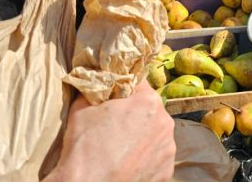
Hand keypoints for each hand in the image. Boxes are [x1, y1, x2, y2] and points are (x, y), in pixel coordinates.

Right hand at [46, 83, 174, 181]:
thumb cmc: (84, 147)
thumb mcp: (82, 106)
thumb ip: (97, 89)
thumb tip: (97, 82)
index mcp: (149, 102)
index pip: (139, 84)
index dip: (124, 88)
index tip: (114, 97)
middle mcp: (165, 123)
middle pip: (149, 109)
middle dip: (134, 113)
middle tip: (115, 125)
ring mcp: (168, 149)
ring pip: (155, 133)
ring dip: (142, 135)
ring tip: (121, 146)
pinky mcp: (166, 171)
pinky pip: (156, 155)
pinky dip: (145, 157)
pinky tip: (128, 161)